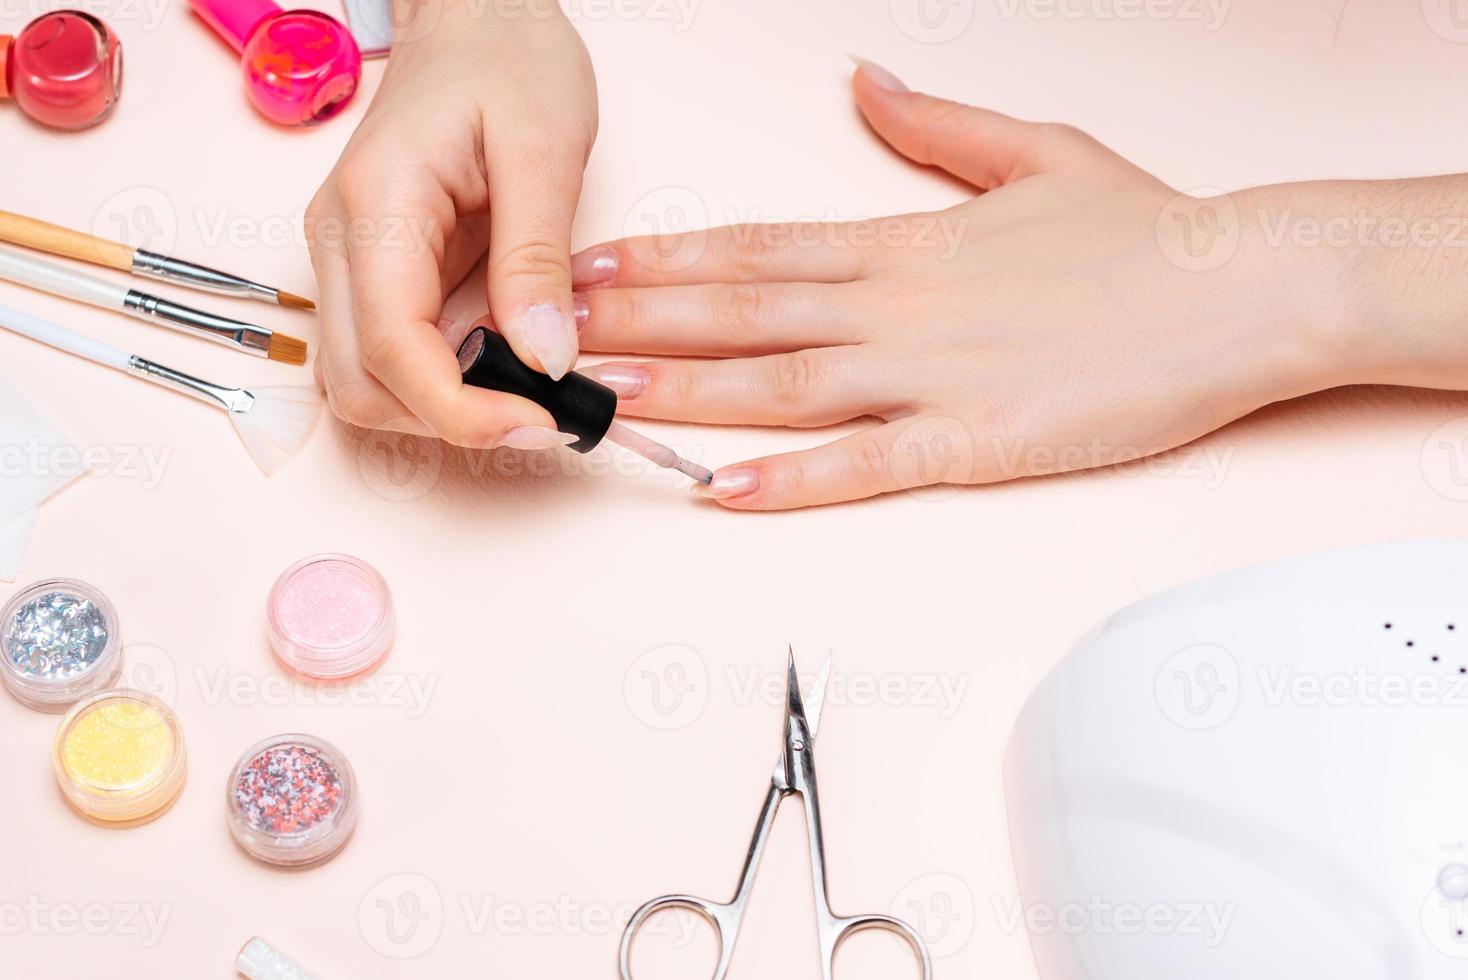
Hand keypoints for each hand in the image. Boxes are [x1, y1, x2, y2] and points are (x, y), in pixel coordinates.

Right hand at [306, 2, 595, 449]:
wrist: (475, 17)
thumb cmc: (508, 60)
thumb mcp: (544, 147)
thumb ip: (538, 258)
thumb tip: (544, 359)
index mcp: (376, 204)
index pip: (393, 349)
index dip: (462, 410)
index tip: (540, 424)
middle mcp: (340, 241)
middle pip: (363, 387)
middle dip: (449, 421)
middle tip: (544, 417)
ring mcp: (349, 259)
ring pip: (369, 385)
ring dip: (444, 408)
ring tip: (531, 388)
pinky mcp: (376, 271)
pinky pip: (394, 355)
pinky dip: (447, 380)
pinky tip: (506, 361)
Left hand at [569, 59, 1348, 509]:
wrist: (1245, 285)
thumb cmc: (1148, 232)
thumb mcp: (1036, 151)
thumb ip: (936, 125)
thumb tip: (867, 79)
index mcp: (906, 239)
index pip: (758, 246)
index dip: (665, 258)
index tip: (591, 263)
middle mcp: (900, 303)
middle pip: (743, 312)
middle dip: (639, 324)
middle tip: (553, 334)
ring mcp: (933, 374)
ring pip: (782, 385)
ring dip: (685, 395)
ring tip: (603, 403)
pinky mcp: (978, 440)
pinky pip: (866, 465)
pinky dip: (792, 480)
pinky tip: (724, 490)